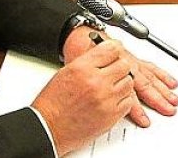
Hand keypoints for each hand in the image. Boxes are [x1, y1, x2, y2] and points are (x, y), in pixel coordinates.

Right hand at [34, 40, 175, 154]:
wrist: (49, 128)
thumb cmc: (53, 103)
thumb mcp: (66, 72)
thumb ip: (88, 61)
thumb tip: (104, 53)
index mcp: (82, 68)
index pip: (111, 49)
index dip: (115, 50)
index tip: (115, 52)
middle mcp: (96, 82)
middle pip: (124, 65)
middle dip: (120, 67)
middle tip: (114, 71)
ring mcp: (105, 99)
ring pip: (129, 83)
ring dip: (122, 83)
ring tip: (112, 87)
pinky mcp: (111, 116)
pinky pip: (128, 102)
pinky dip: (123, 100)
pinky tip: (113, 99)